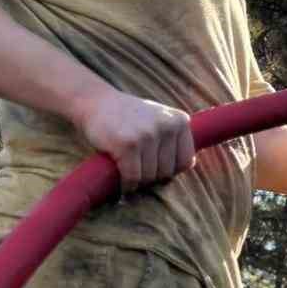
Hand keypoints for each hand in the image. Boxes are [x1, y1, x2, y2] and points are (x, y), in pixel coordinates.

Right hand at [70, 86, 195, 192]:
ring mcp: (148, 134)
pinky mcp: (128, 144)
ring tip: (128, 171)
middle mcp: (167, 126)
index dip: (169, 170)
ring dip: (137, 181)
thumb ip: (175, 139)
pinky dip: (126, 185)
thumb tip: (190, 165)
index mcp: (180, 121)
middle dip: (151, 176)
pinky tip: (122, 181)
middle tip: (137, 169)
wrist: (95, 102)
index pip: (185, 161)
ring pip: (150, 176)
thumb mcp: (159, 119)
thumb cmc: (129, 117)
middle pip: (167, 171)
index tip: (154, 167)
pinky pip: (133, 177)